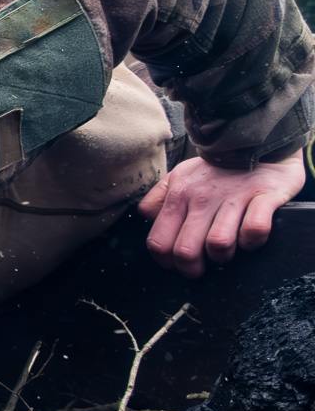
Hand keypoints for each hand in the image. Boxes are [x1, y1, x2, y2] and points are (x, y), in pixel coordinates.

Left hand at [138, 152, 304, 277]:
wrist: (260, 141)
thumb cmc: (217, 169)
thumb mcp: (180, 177)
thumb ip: (158, 198)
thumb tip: (147, 218)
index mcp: (178, 195)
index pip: (158, 242)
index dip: (165, 262)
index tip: (176, 265)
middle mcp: (202, 197)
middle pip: (185, 250)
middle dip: (191, 269)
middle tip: (200, 268)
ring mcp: (233, 197)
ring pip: (218, 244)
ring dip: (223, 255)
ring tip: (226, 250)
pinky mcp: (264, 196)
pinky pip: (254, 230)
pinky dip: (253, 241)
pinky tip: (250, 238)